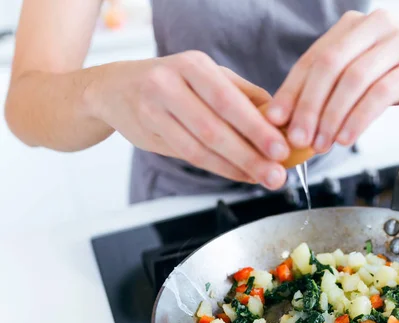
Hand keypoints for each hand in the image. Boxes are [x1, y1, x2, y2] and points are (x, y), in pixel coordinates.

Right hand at [90, 51, 290, 188]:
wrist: (115, 88)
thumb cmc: (174, 81)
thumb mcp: (208, 76)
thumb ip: (244, 95)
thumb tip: (282, 120)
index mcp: (193, 65)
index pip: (229, 100)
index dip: (256, 127)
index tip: (282, 148)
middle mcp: (169, 84)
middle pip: (214, 128)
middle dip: (250, 154)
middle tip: (277, 174)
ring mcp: (153, 110)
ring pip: (199, 148)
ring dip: (236, 168)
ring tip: (264, 179)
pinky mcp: (146, 134)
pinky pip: (188, 156)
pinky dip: (219, 169)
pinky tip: (241, 175)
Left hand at [266, 10, 398, 153]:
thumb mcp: (365, 72)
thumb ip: (333, 88)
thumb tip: (293, 120)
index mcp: (352, 27)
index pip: (312, 59)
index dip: (291, 91)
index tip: (276, 119)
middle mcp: (372, 27)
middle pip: (328, 68)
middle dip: (308, 107)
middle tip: (297, 137)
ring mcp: (397, 43)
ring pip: (352, 81)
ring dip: (332, 117)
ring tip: (321, 143)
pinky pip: (379, 94)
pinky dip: (358, 119)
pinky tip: (347, 137)